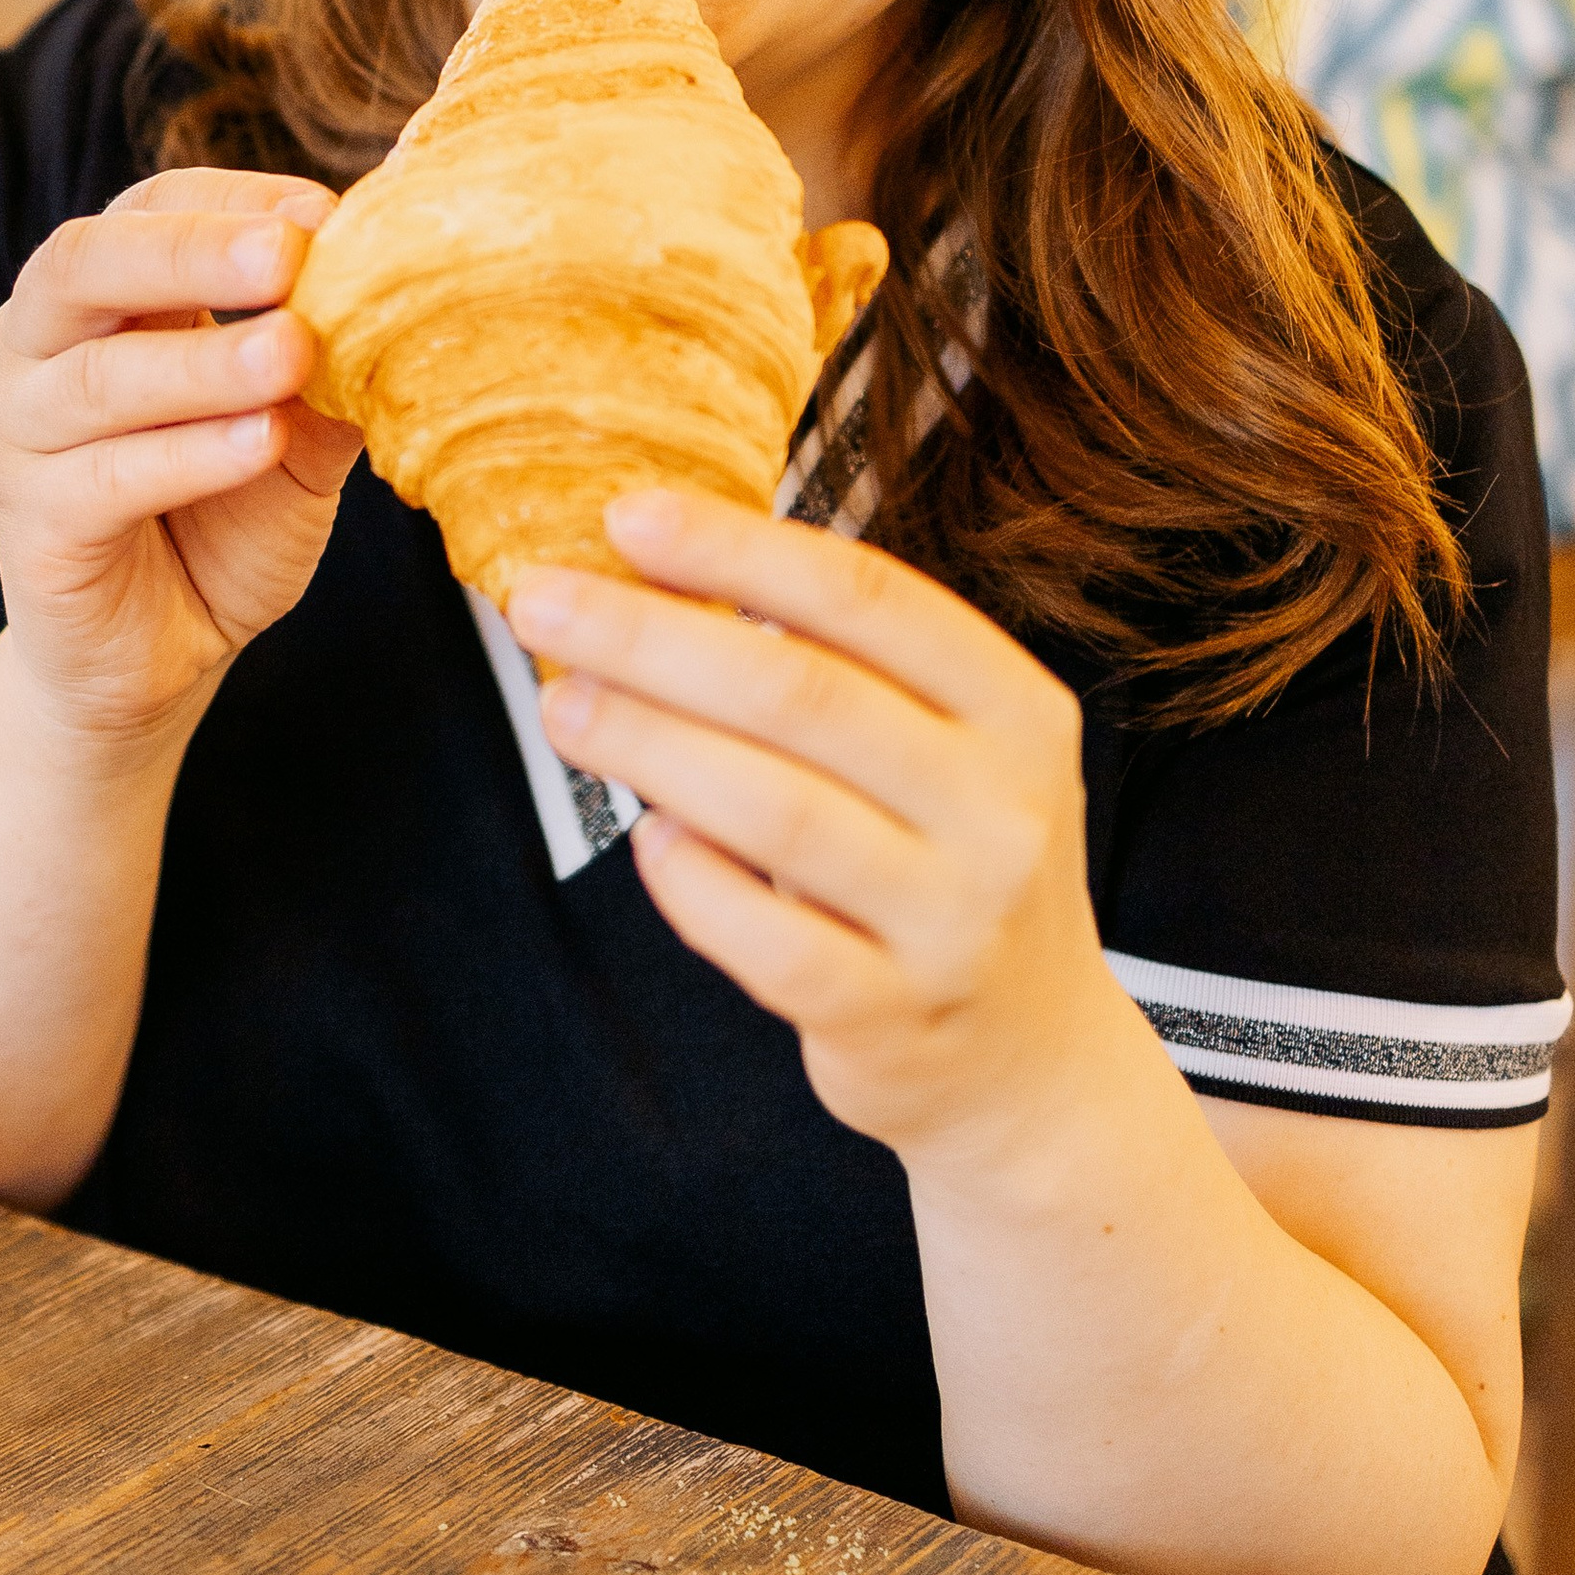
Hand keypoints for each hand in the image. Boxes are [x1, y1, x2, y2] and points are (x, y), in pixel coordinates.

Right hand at [0, 168, 361, 746]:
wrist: (158, 657)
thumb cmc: (220, 523)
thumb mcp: (294, 434)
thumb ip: (323, 368)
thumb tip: (394, 294)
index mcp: (95, 298)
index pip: (145, 209)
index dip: (228, 200)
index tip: (323, 212)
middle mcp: (30, 348)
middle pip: (85, 263)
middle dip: (192, 252)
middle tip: (288, 254)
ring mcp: (15, 435)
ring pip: (96, 377)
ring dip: (202, 362)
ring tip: (293, 353)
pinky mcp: (29, 525)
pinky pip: (106, 479)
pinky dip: (189, 455)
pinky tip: (260, 441)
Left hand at [504, 488, 1130, 1164]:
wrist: (1030, 1058)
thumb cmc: (945, 868)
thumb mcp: (947, 754)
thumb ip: (840, 673)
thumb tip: (657, 569)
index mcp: (1016, 711)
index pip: (869, 599)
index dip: (740, 548)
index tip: (627, 515)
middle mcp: (1001, 810)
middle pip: (802, 694)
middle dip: (653, 636)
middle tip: (543, 600)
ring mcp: (955, 921)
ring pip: (775, 813)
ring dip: (647, 746)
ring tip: (561, 705)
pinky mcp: (894, 1018)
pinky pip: (765, 941)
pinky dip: (690, 881)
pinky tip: (644, 836)